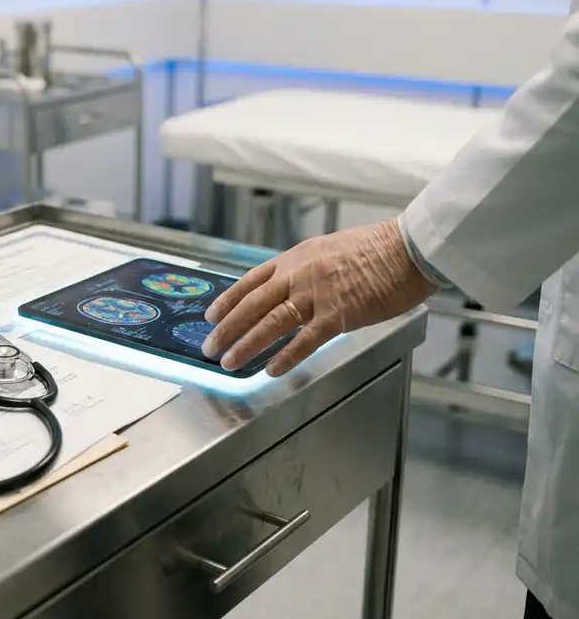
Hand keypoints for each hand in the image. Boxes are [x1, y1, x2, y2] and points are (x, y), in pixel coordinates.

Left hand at [201, 218, 436, 376]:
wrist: (409, 249)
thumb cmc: (378, 249)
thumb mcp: (330, 249)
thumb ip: (305, 269)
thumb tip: (288, 287)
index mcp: (296, 258)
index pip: (251, 280)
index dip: (228, 300)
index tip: (211, 315)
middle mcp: (299, 274)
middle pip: (252, 304)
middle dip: (227, 327)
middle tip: (210, 346)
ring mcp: (317, 295)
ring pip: (270, 323)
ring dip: (246, 345)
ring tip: (229, 362)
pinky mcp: (338, 315)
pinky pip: (305, 341)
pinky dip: (285, 357)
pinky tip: (271, 370)